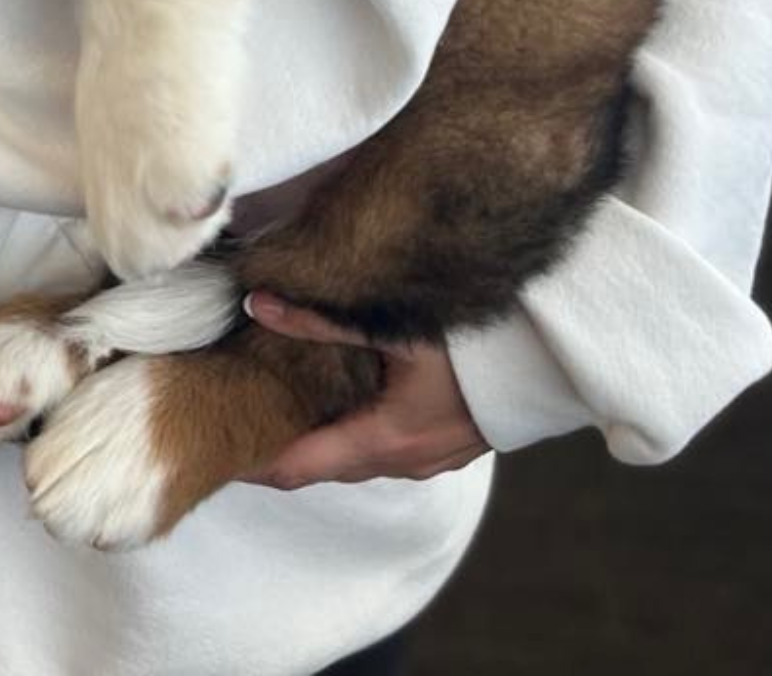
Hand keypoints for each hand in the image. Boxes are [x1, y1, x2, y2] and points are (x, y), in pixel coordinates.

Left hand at [239, 294, 491, 487]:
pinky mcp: (451, 447)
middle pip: (325, 468)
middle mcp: (405, 461)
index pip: (299, 468)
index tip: (217, 449)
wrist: (554, 355)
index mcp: (386, 440)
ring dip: (324, 442)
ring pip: (359, 460)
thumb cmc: (483, 343)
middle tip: (242, 420)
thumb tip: (258, 303)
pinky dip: (359, 435)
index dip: (254, 464)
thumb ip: (324, 320)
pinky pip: (390, 451)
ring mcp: (432, 460)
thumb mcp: (398, 328)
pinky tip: (352, 402)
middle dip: (283, 450)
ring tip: (287, 409)